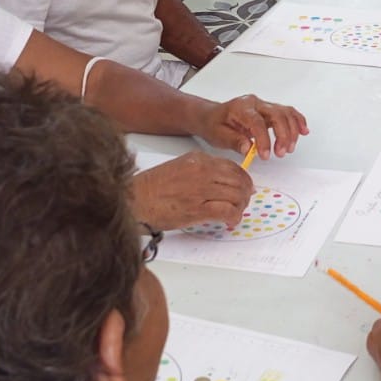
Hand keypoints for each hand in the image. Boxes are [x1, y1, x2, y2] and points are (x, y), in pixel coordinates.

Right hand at [133, 152, 252, 230]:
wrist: (135, 200)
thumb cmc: (153, 188)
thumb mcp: (179, 168)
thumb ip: (200, 172)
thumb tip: (220, 183)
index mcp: (198, 159)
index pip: (232, 167)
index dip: (242, 180)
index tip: (244, 188)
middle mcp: (202, 171)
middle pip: (239, 180)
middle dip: (245, 194)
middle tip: (243, 203)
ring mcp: (201, 189)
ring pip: (237, 195)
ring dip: (241, 206)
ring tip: (236, 213)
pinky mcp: (197, 208)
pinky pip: (227, 210)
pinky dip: (234, 217)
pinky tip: (230, 221)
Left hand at [196, 95, 308, 158]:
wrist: (212, 116)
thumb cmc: (215, 125)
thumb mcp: (218, 135)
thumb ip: (234, 141)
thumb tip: (249, 148)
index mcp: (241, 107)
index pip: (257, 122)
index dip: (264, 139)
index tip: (265, 155)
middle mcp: (255, 103)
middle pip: (276, 115)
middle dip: (282, 135)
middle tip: (280, 153)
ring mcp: (264, 105)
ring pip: (285, 113)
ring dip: (291, 132)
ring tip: (288, 149)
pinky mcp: (270, 110)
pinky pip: (288, 113)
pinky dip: (297, 121)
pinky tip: (303, 131)